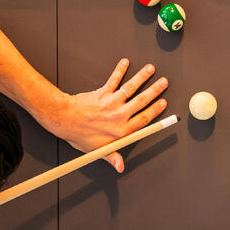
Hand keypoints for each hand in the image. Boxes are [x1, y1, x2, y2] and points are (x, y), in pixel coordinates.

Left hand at [48, 59, 168, 171]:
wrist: (65, 120)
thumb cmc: (80, 135)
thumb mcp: (98, 151)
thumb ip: (112, 157)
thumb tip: (120, 167)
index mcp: (121, 130)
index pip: (144, 120)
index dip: (155, 111)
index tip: (163, 103)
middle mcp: (119, 115)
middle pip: (142, 101)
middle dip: (155, 91)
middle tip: (164, 83)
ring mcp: (112, 102)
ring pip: (131, 88)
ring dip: (142, 77)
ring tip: (150, 69)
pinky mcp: (103, 93)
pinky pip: (113, 79)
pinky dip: (120, 70)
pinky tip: (125, 62)